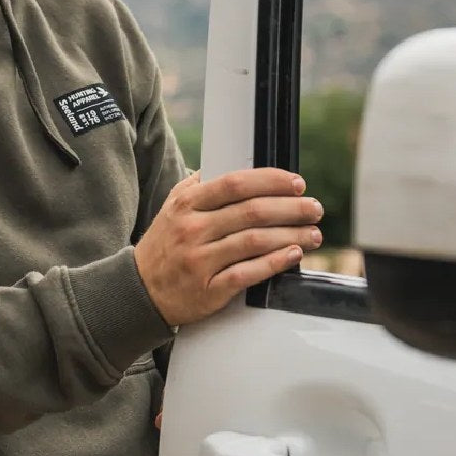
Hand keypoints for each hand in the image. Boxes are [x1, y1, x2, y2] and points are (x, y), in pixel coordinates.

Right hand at [134, 169, 322, 327]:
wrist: (141, 290)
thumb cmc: (164, 245)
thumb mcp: (172, 208)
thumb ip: (199, 186)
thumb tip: (229, 165)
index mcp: (187, 204)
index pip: (235, 184)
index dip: (271, 181)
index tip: (296, 183)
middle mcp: (193, 229)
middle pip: (252, 212)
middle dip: (291, 208)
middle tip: (314, 208)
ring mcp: (200, 260)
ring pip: (255, 241)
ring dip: (292, 235)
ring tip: (314, 233)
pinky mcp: (208, 289)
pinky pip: (248, 273)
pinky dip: (275, 263)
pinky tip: (294, 255)